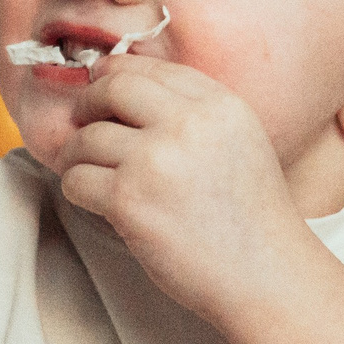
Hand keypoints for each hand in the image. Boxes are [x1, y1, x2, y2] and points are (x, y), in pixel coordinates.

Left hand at [50, 54, 313, 322]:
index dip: (115, 75)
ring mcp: (156, 160)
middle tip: (82, 121)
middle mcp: (188, 124)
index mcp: (218, 105)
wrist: (266, 276)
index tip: (101, 88)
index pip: (148, 67)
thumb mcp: (239, 140)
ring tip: (90, 170)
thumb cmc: (250, 217)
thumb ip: (193, 110)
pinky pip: (77, 179)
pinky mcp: (130, 199)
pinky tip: (94, 199)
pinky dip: (76, 188)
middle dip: (88, 103)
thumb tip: (125, 86)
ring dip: (78, 154)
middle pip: (112, 87)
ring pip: (86, 137)